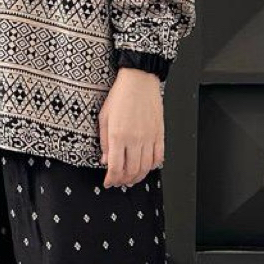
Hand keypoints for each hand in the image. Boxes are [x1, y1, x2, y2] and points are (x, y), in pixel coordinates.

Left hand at [99, 68, 164, 187]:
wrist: (139, 80)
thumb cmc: (120, 95)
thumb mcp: (104, 118)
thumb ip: (104, 142)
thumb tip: (105, 160)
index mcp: (119, 136)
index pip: (115, 167)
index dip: (111, 179)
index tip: (108, 182)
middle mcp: (135, 139)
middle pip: (131, 171)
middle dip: (124, 181)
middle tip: (119, 182)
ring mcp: (149, 137)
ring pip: (146, 167)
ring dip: (138, 177)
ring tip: (131, 178)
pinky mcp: (159, 133)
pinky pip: (159, 156)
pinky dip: (153, 166)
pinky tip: (146, 167)